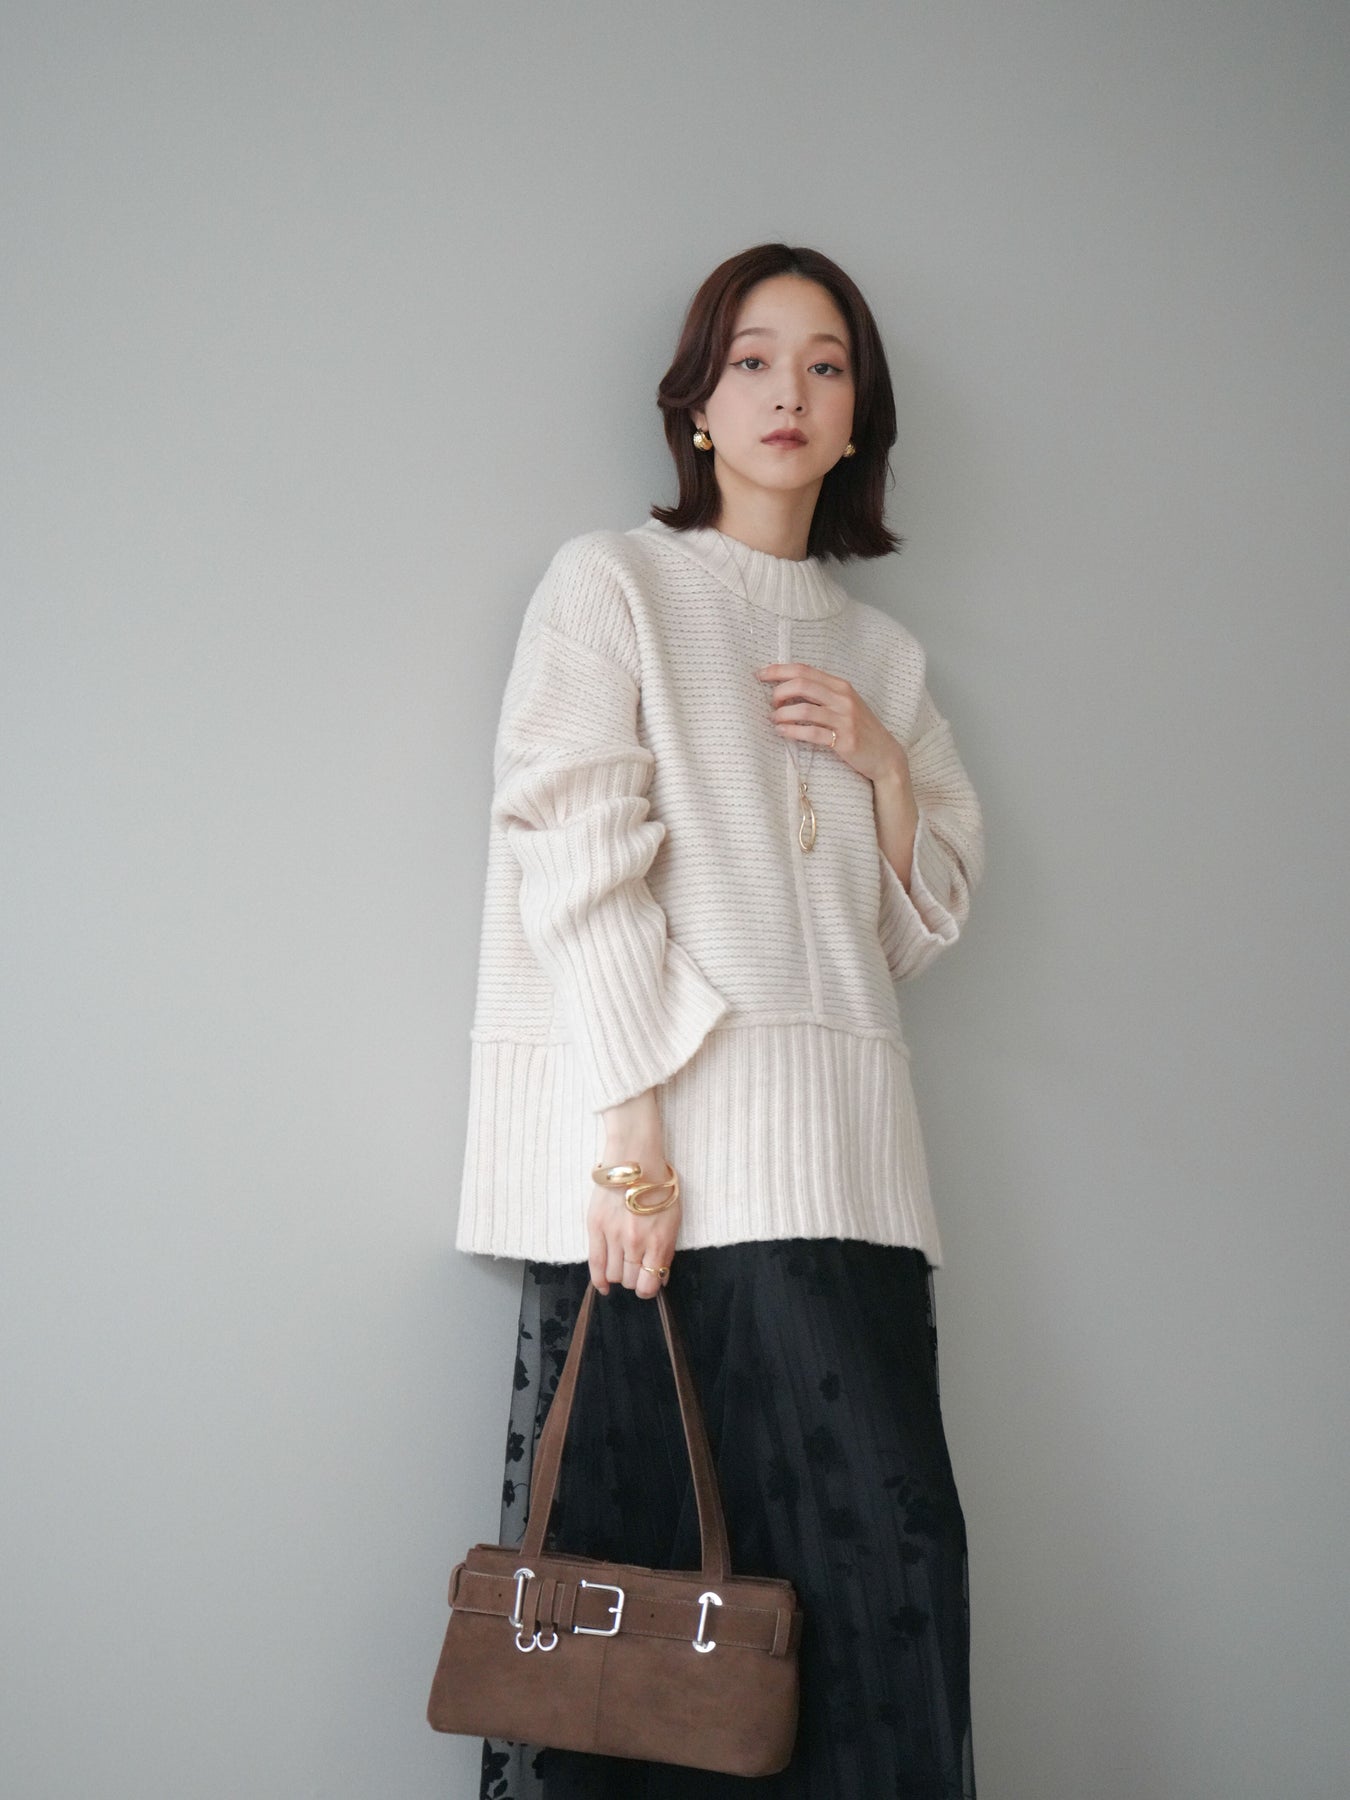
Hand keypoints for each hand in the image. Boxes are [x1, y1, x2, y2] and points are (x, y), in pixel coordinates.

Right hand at [589, 1092, 677, 1300]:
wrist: (635, 1160)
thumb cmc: (658, 1187)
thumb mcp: (673, 1219)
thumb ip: (667, 1250)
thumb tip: (661, 1278)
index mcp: (659, 1241)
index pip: (650, 1284)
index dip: (648, 1289)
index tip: (647, 1283)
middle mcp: (636, 1243)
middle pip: (631, 1280)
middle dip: (634, 1279)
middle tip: (635, 1268)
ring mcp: (614, 1236)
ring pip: (613, 1274)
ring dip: (618, 1275)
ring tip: (621, 1264)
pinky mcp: (595, 1227)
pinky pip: (594, 1263)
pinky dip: (598, 1280)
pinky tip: (603, 1285)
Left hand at [755, 662, 912, 792]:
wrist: (885, 756)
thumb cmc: (860, 729)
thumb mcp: (844, 705)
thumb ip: (821, 695)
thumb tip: (786, 689)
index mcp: (841, 685)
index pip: (804, 670)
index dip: (779, 670)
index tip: (760, 674)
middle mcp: (843, 698)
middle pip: (802, 684)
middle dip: (779, 691)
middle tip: (771, 704)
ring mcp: (845, 718)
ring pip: (804, 708)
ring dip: (782, 714)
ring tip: (774, 720)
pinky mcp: (844, 740)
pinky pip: (811, 732)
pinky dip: (792, 731)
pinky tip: (782, 732)